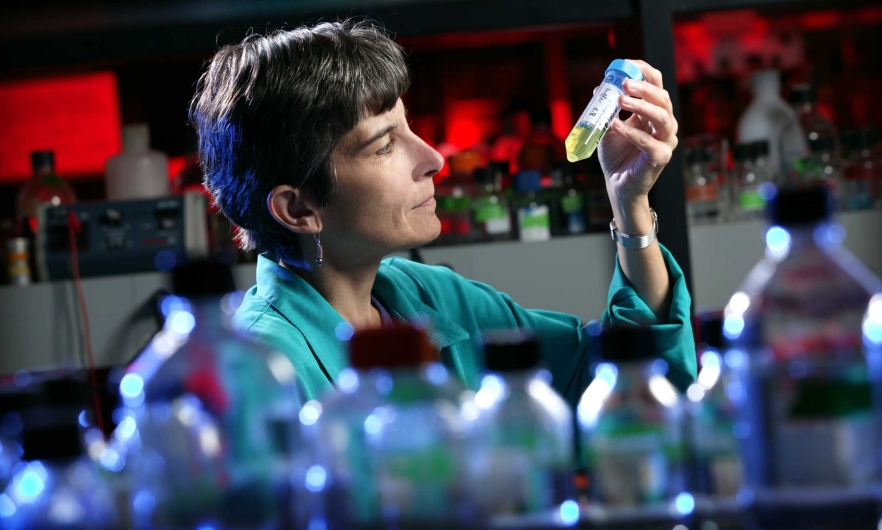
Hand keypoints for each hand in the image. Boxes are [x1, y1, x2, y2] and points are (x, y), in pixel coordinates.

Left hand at [598, 60, 677, 231]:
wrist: (617, 184)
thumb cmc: (616, 155)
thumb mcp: (609, 126)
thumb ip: (607, 108)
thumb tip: (598, 88)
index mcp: (653, 112)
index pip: (656, 84)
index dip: (644, 72)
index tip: (626, 65)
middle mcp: (664, 124)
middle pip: (662, 98)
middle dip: (643, 88)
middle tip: (624, 83)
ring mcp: (666, 140)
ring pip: (662, 117)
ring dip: (641, 106)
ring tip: (620, 100)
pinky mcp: (661, 157)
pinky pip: (647, 141)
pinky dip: (631, 132)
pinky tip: (615, 125)